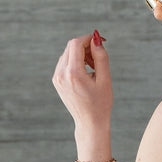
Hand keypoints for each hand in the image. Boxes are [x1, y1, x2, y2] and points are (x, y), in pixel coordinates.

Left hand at [52, 30, 113, 150]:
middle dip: (85, 46)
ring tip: (94, 68)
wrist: (89, 122)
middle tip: (99, 57)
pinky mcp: (57, 81)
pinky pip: (65, 63)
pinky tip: (86, 72)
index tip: (100, 41)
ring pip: (67, 54)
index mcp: (73, 73)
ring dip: (81, 54)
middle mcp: (61, 74)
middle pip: (71, 47)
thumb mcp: (105, 79)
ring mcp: (57, 78)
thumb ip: (101, 56)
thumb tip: (96, 38)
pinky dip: (75, 62)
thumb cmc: (100, 103)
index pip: (76, 44)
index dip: (88, 38)